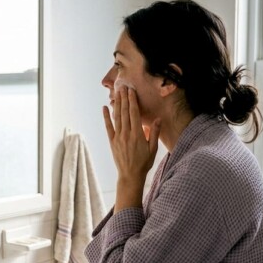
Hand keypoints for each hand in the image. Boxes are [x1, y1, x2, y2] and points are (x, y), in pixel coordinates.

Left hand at [102, 86, 160, 208]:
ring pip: (117, 117)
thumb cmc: (144, 163)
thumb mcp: (153, 149)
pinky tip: (104, 108)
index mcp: (137, 134)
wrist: (130, 175)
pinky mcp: (112, 141)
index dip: (132, 101)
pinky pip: (108, 127)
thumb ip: (154, 133)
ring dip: (117, 104)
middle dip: (124, 98)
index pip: (134, 113)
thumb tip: (158, 119)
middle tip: (123, 86)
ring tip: (116, 93)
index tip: (131, 91)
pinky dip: (106, 117)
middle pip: (125, 112)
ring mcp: (118, 137)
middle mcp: (126, 134)